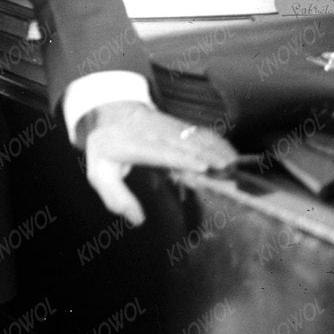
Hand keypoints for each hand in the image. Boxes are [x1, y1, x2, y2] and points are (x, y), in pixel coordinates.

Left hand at [81, 100, 235, 227]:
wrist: (109, 114)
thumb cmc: (106, 150)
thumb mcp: (99, 175)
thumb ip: (117, 197)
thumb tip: (137, 219)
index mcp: (134, 145)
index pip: (162, 152)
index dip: (183, 159)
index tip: (202, 167)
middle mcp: (153, 133)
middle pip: (184, 143)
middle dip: (207, 154)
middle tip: (227, 169)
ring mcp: (167, 127)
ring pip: (195, 136)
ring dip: (216, 148)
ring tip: (234, 164)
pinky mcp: (177, 125)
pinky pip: (200, 132)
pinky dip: (217, 142)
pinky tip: (231, 153)